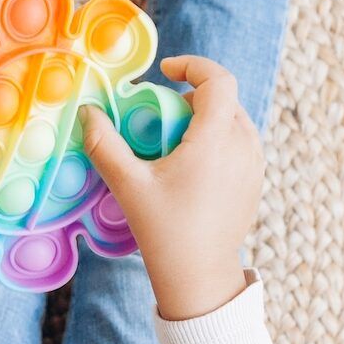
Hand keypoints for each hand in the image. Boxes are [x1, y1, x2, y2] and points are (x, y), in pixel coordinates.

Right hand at [80, 56, 261, 320]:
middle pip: (223, 100)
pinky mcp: (256, 182)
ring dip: (204, 119)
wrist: (200, 277)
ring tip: (174, 142)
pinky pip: (240, 144)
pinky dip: (217, 140)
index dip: (193, 65)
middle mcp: (244, 147)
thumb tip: (87, 112)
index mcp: (217, 140)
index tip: (166, 71)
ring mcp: (255, 165)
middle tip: (158, 118)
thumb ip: (105, 144)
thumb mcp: (129, 185)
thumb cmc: (165, 231)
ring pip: (233, 121)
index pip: (218, 80)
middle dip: (190, 98)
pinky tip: (191, 166)